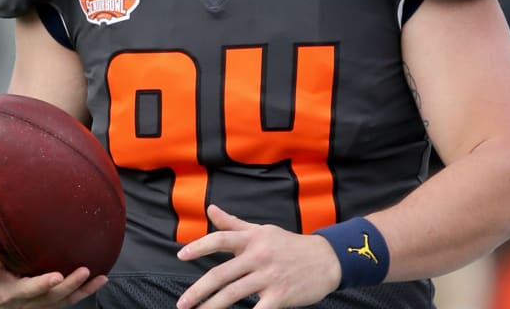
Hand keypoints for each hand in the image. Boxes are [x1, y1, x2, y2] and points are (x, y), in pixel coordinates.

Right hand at [0, 252, 106, 308]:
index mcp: (15, 293)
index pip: (31, 289)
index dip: (44, 284)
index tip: (57, 276)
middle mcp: (31, 303)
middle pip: (53, 296)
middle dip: (70, 285)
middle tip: (84, 270)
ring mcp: (44, 306)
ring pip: (66, 301)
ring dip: (84, 290)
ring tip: (100, 277)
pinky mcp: (52, 305)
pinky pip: (71, 300)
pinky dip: (86, 292)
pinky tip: (101, 280)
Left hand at [176, 205, 341, 308]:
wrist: (327, 259)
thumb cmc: (290, 245)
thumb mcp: (262, 230)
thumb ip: (233, 224)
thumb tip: (210, 209)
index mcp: (253, 239)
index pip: (221, 239)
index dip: (199, 246)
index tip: (181, 256)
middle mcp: (259, 256)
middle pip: (221, 274)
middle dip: (199, 290)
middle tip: (182, 303)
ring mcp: (269, 277)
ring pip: (234, 294)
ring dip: (213, 308)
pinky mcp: (281, 295)